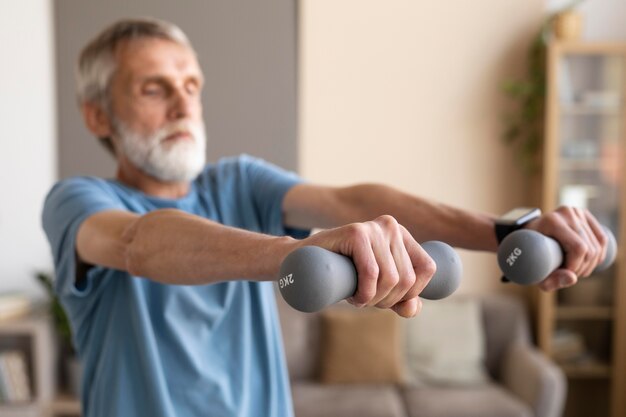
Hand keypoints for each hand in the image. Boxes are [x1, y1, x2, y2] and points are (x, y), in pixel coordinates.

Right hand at [299, 215, 435, 317]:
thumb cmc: (343, 275)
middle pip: (407, 278)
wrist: (302, 264)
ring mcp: (373, 227)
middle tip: (366, 301)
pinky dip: (364, 293)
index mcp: (402, 235)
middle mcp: (391, 226)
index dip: (412, 293)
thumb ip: (401, 299)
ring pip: (390, 278)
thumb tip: (413, 308)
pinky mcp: (355, 232)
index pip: (427, 268)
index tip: (389, 300)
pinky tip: (353, 297)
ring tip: (357, 298)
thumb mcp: (378, 289)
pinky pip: (371, 273)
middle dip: (387, 301)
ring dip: (373, 300)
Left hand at [525, 206, 608, 290]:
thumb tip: (573, 278)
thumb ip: (550, 280)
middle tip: (569, 273)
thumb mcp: (534, 271)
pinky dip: (598, 255)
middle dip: (582, 267)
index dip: (576, 266)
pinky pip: (602, 238)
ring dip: (590, 264)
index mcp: (552, 221)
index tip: (564, 273)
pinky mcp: (584, 214)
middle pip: (589, 248)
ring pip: (597, 245)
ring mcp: (576, 212)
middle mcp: (566, 213)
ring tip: (575, 269)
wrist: (527, 234)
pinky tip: (588, 262)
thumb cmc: (529, 254)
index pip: (578, 248)